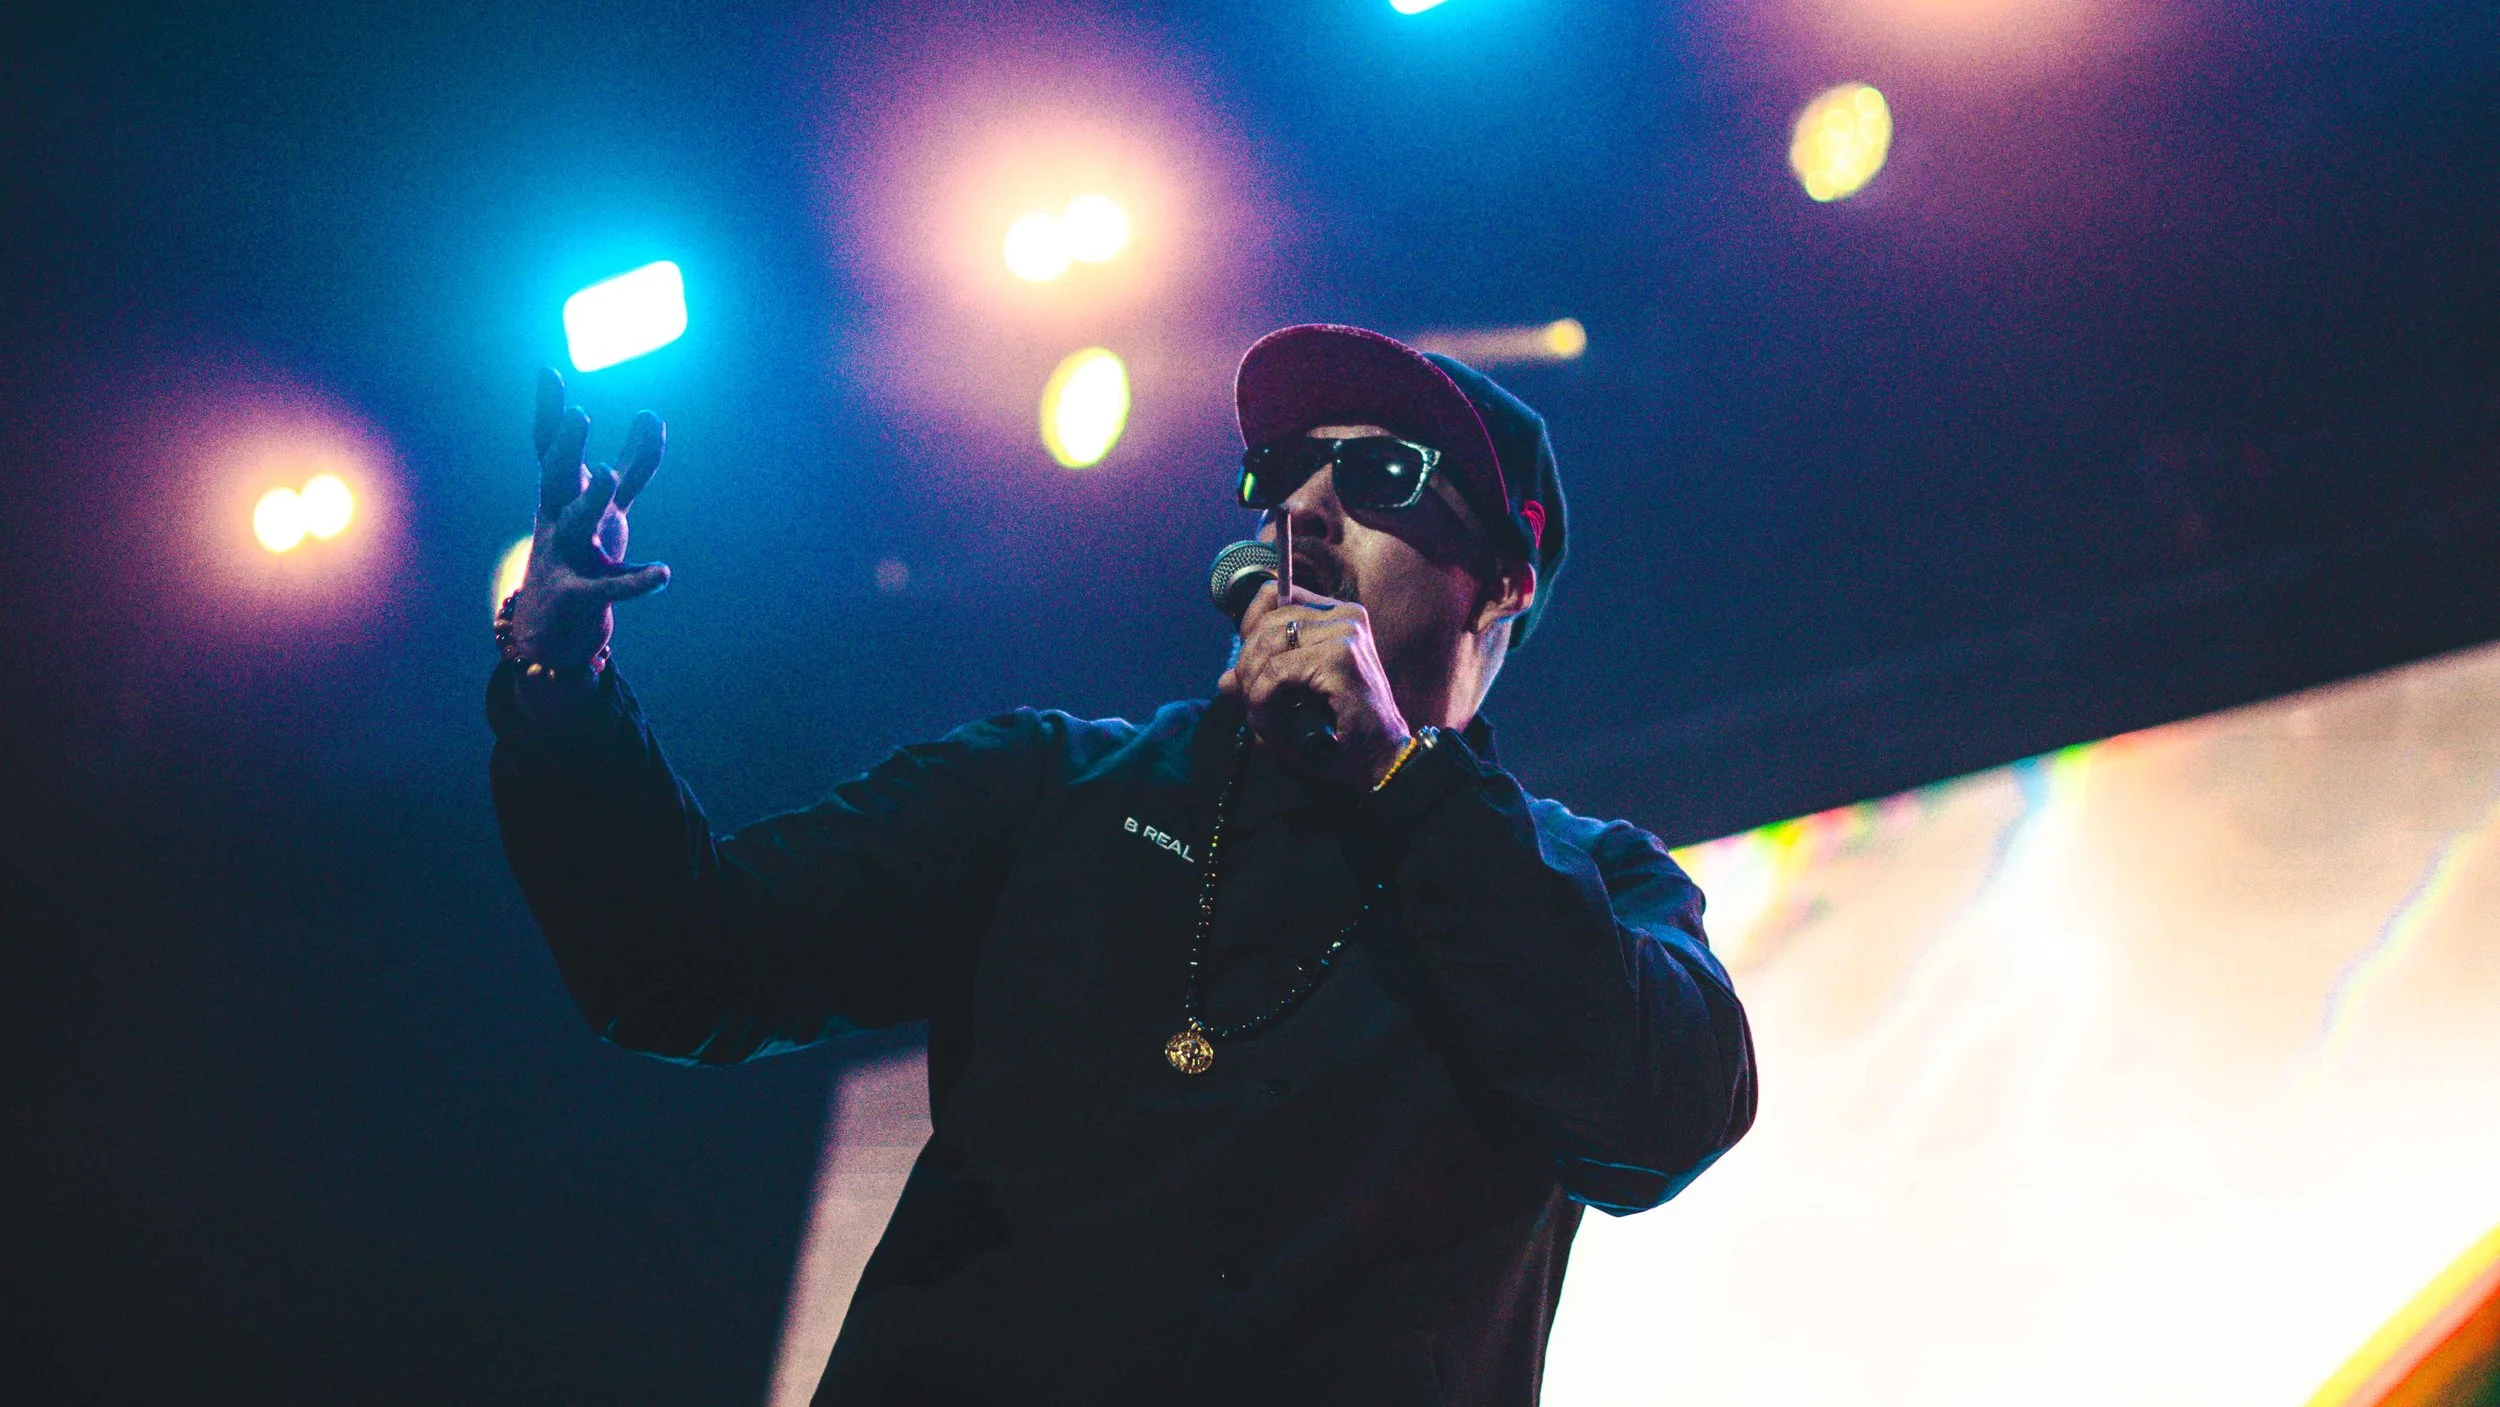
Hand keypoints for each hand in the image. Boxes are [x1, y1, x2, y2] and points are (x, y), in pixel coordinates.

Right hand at [505, 368, 670, 698]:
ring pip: (575, 525)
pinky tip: (663, 574)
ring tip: (609, 478)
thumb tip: (651, 415)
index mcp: (559, 498)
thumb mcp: (608, 506)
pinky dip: (636, 581)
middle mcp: (556, 523)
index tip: (547, 371)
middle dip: (565, 447)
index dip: (548, 412)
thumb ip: (632, 463)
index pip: (550, 449)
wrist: (549, 632)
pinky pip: (610, 587)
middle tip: (578, 414)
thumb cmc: (580, 556)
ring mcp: (565, 559)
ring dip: (591, 501)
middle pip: (555, 478)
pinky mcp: (580, 597)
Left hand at [1218, 582, 1412, 787]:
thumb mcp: (1296, 701)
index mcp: (1338, 614)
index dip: (1248, 629)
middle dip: (1246, 666)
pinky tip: (1271, 722)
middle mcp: (1345, 615)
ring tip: (1263, 718)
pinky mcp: (1340, 658)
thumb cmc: (1342, 733)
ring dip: (1252, 688)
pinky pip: (1276, 672)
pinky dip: (1263, 699)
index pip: (1273, 596)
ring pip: (1267, 646)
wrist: (1382, 762)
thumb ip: (1260, 682)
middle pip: (1266, 622)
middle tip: (1251, 704)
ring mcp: (1345, 633)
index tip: (1247, 669)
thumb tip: (1225, 680)